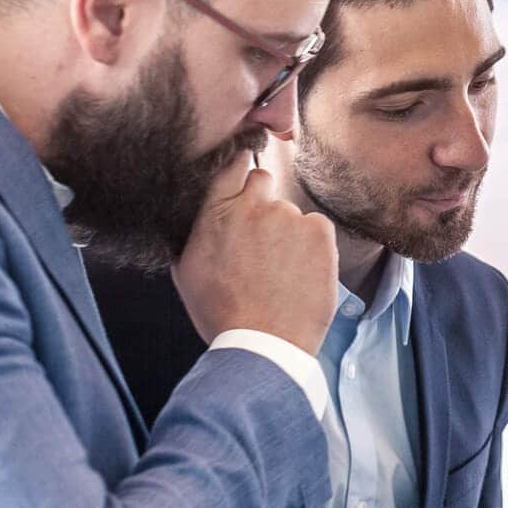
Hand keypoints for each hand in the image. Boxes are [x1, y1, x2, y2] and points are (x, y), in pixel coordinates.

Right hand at [175, 155, 338, 354]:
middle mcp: (253, 205)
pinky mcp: (320, 230)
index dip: (238, 172)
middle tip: (262, 242)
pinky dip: (312, 245)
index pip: (231, 165)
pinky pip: (317, 227)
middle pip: (263, 182)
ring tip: (280, 271)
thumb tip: (200, 211)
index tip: (242, 183)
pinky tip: (300, 273)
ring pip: (292, 211)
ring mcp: (289, 216)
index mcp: (216, 211)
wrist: (264, 343)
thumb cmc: (221, 312)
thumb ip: (196, 229)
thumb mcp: (188, 268)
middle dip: (263, 203)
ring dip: (288, 231)